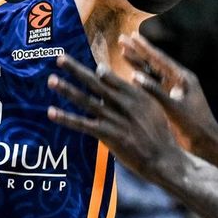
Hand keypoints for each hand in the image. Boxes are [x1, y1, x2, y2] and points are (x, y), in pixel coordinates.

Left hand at [46, 55, 186, 180]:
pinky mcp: (110, 135)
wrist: (165, 159)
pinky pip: (84, 125)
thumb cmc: (160, 134)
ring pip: (87, 101)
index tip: (85, 60)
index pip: (111, 77)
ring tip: (51, 80)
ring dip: (67, 90)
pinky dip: (67, 118)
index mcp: (136, 95)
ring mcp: (117, 119)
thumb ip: (137, 94)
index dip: (94, 68)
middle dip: (77, 70)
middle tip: (60, 58)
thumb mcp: (153, 108)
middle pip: (96, 83)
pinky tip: (52, 112)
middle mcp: (125, 104)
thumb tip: (126, 80)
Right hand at [119, 33, 217, 152]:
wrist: (206, 142)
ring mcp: (174, 89)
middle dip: (137, 51)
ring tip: (123, 52)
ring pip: (152, 73)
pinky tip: (130, 74)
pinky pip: (153, 85)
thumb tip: (134, 76)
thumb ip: (155, 91)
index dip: (144, 47)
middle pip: (154, 62)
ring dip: (137, 63)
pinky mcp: (170, 99)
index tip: (131, 36)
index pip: (159, 59)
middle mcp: (178, 81)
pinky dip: (141, 79)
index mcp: (182, 78)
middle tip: (122, 39)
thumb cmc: (193, 125)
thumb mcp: (174, 107)